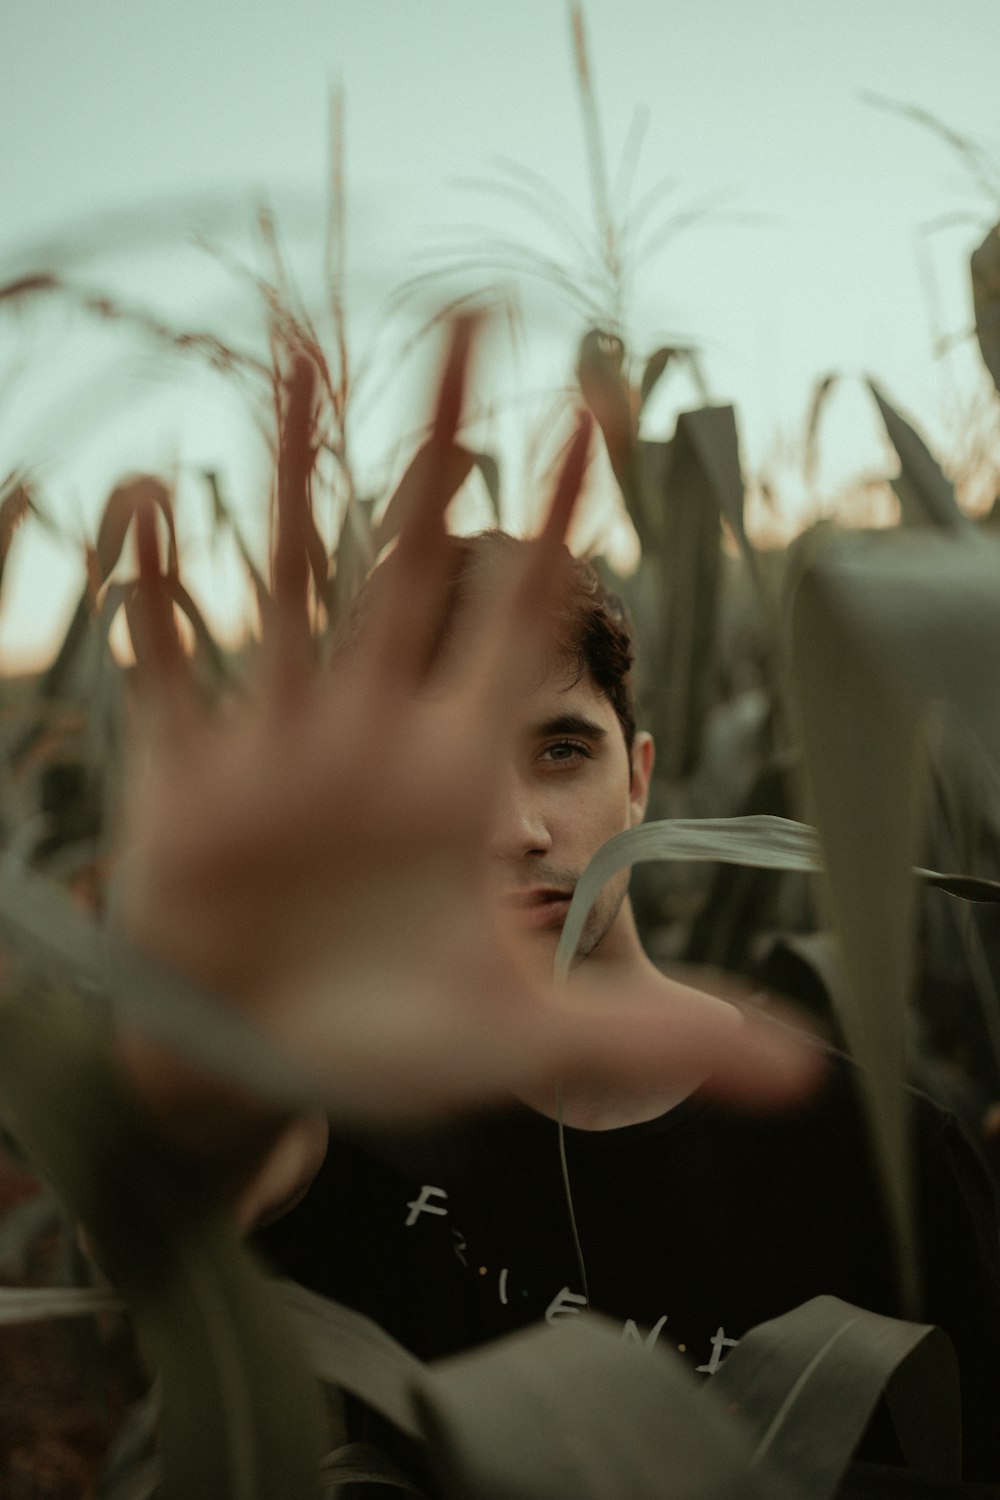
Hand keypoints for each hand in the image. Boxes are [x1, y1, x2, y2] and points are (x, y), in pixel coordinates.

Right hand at [120, 323, 820, 1122]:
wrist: (253, 1073)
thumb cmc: (384, 1049)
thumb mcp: (523, 1041)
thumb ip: (649, 1041)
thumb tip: (803, 1075)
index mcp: (453, 773)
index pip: (517, 619)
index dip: (555, 520)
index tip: (592, 413)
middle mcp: (370, 735)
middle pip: (411, 560)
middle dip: (441, 441)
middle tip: (471, 317)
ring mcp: (278, 746)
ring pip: (290, 580)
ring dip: (297, 472)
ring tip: (303, 358)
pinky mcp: (187, 779)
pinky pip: (163, 665)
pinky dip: (151, 589)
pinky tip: (150, 502)